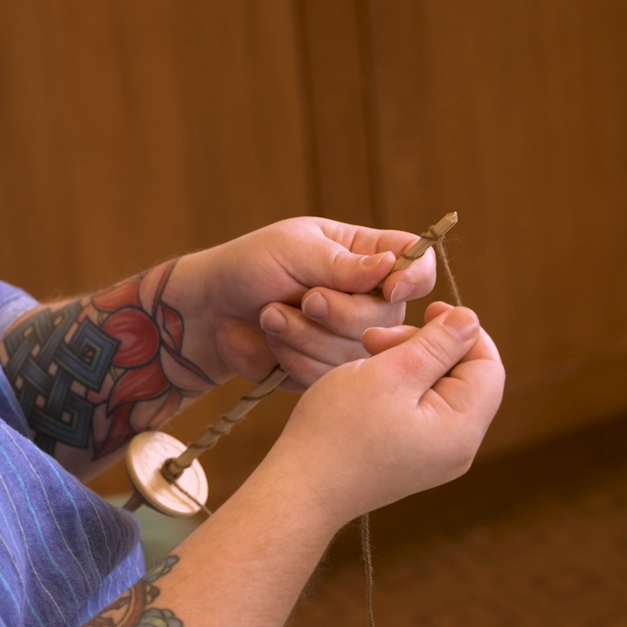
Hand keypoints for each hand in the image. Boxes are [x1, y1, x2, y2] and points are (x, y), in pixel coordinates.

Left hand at [169, 217, 437, 388]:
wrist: (210, 312)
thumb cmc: (250, 266)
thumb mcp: (294, 248)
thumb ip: (343, 262)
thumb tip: (391, 268)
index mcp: (368, 257)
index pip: (417, 266)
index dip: (414, 279)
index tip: (390, 288)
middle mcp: (369, 300)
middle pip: (389, 319)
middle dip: (340, 312)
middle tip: (305, 299)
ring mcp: (350, 340)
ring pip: (359, 354)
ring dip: (307, 335)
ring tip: (272, 315)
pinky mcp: (328, 372)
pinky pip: (330, 377)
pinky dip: (296, 359)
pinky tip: (273, 341)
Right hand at [262, 303, 504, 528]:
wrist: (301, 488)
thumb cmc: (337, 430)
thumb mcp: (390, 374)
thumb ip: (436, 345)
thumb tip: (471, 320)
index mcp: (460, 429)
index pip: (488, 365)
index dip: (462, 331)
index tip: (427, 309)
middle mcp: (457, 449)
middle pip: (465, 378)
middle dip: (428, 347)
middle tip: (376, 338)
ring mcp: (435, 458)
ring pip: (440, 392)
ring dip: (410, 364)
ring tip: (368, 357)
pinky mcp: (413, 460)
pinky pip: (422, 411)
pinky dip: (401, 388)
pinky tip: (368, 382)